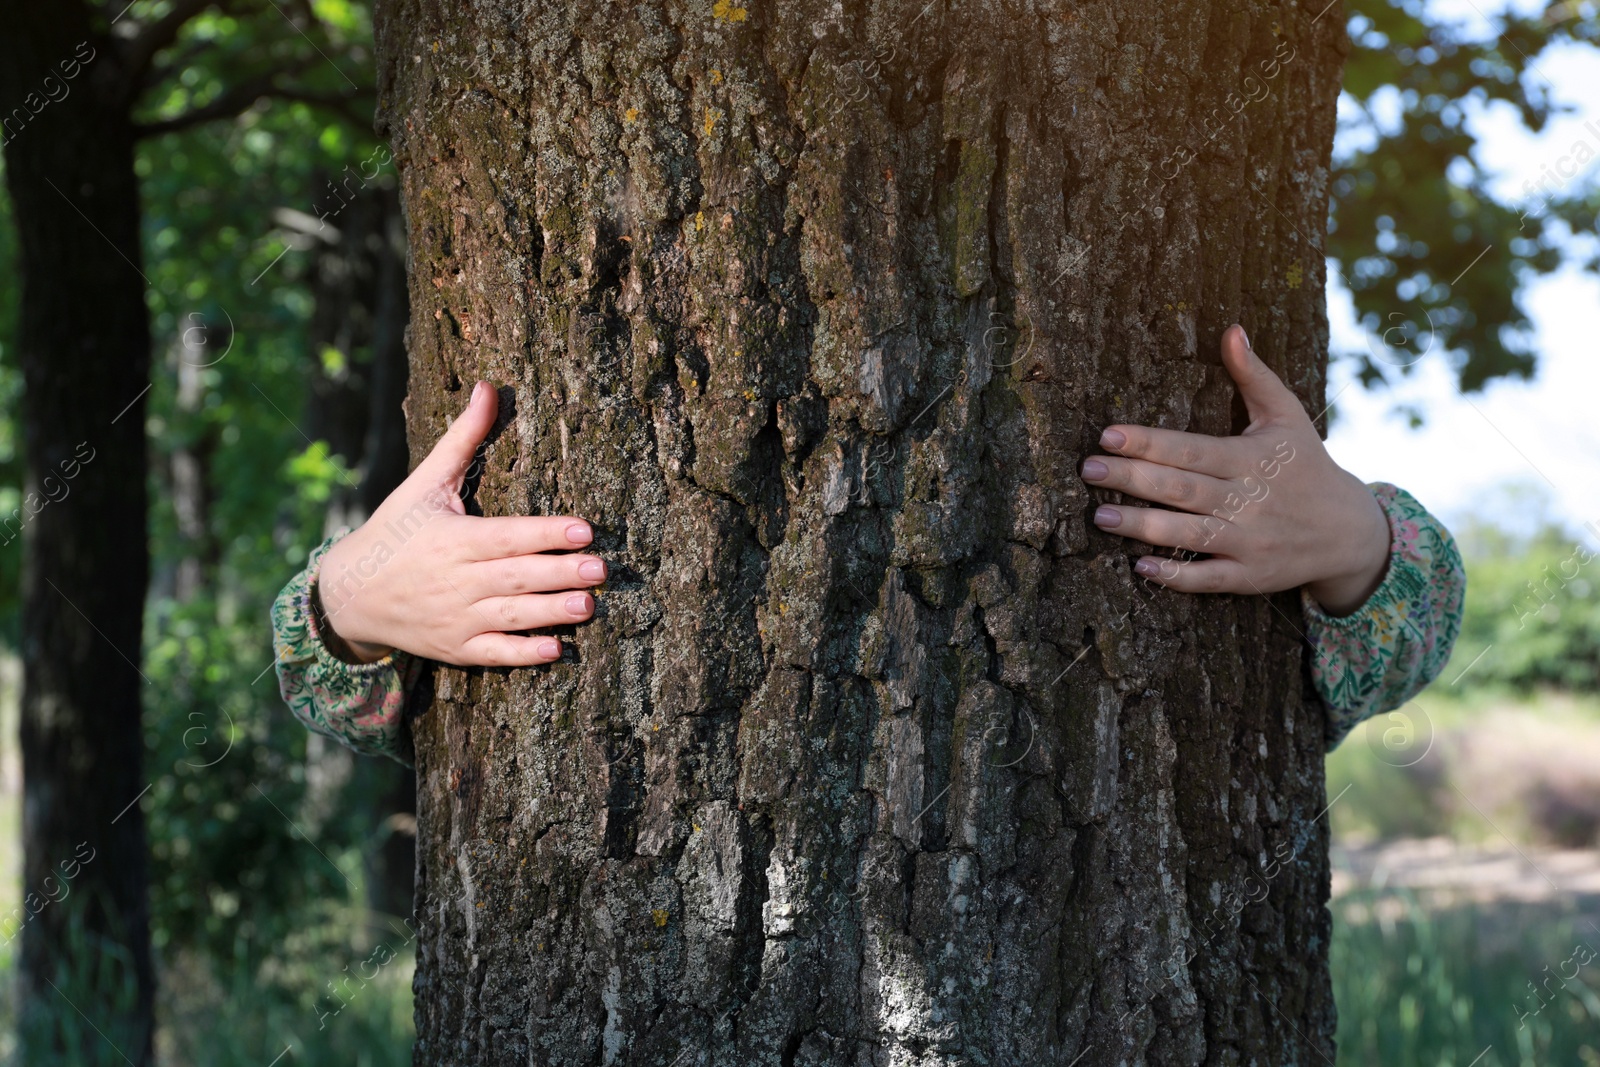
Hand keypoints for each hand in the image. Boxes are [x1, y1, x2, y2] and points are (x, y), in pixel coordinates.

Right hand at [316, 381, 605, 664]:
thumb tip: (488, 387)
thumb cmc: (396, 531)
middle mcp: (456, 579)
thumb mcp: (425, 483)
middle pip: (516, 576)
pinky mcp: (455, 647)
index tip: (584, 529)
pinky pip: (493, 653)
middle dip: (560, 573)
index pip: (507, 535)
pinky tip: (555, 649)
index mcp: (453, 538)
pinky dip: (522, 654)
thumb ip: (462, 439)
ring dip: (550, 612)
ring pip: (510, 616)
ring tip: (588, 605)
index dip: (546, 533)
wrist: (349, 595)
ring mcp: (455, 617)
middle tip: (602, 568)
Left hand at [1082, 325, 1390, 615]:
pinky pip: (1208, 579)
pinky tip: (1142, 568)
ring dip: (1143, 527)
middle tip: (1087, 469)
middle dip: (1132, 479)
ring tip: (1101, 516)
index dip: (1148, 442)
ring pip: (1188, 535)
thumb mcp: (1288, 416)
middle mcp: (1248, 500)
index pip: (1190, 449)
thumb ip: (1254, 376)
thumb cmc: (1306, 464)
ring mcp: (1249, 541)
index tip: (1108, 434)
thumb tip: (1231, 330)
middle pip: (1181, 489)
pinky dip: (1177, 576)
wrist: (1349, 531)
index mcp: (1250, 459)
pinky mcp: (1250, 576)